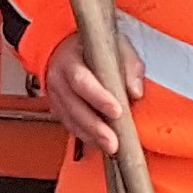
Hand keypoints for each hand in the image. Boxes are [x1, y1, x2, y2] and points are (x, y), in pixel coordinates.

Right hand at [40, 29, 146, 153]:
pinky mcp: (57, 109)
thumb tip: (136, 92)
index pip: (82, 81)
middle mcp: (58, 79)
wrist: (64, 48)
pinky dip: (85, 136)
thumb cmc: (92, 48)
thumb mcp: (115, 45)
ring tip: (110, 148)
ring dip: (91, 136)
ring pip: (71, 120)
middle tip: (113, 142)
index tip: (117, 111)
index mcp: (69, 60)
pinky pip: (70, 126)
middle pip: (75, 107)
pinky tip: (99, 144)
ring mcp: (55, 96)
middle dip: (95, 126)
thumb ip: (129, 66)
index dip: (98, 98)